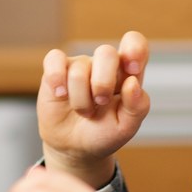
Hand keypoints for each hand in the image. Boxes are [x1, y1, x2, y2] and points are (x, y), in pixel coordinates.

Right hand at [37, 31, 149, 187]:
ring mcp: (79, 65)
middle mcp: (104, 64)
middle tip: (100, 103)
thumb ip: (137, 106)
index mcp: (127, 73)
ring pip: (79, 69)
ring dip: (80, 100)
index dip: (135, 49)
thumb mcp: (126, 127)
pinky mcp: (56, 69)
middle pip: (106, 52)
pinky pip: (54, 59)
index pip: (135, 43)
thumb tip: (132, 82)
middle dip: (103, 84)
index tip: (132, 71)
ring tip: (83, 111)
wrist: (74, 147)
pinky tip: (60, 95)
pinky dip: (56, 79)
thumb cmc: (103, 132)